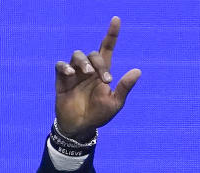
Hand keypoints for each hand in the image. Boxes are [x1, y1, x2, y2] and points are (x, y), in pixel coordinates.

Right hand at [54, 16, 140, 139]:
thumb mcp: (115, 102)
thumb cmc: (100, 114)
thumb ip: (124, 87)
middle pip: (93, 54)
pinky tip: (71, 74)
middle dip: (99, 63)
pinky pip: (61, 65)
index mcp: (104, 73)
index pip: (107, 48)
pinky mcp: (62, 79)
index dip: (112, 34)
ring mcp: (75, 73)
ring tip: (87, 74)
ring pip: (77, 55)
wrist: (81, 126)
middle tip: (105, 79)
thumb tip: (138, 70)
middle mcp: (89, 70)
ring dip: (83, 62)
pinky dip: (65, 66)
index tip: (116, 19)